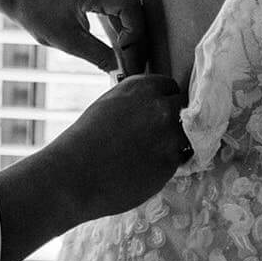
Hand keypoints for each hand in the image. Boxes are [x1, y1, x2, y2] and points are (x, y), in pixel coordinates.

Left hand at [0, 0, 146, 75]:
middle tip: (133, 69)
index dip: (136, 35)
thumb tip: (123, 73)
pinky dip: (125, 28)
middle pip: (134, 10)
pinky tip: (122, 49)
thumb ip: (98, 56)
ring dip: (132, 36)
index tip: (128, 59)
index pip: (130, 7)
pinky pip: (123, 7)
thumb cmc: (39, 14)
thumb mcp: (67, 41)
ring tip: (129, 63)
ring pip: (131, 10)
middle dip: (136, 42)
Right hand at [49, 74, 189, 219]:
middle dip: (172, 119)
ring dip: (174, 142)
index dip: (163, 101)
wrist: (76, 173)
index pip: (171, 87)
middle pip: (182, 108)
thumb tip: (151, 107)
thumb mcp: (110, 104)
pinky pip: (179, 159)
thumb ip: (136, 101)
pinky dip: (168, 163)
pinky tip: (147, 168)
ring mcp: (169, 135)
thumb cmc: (85, 139)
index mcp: (143, 87)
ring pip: (186, 135)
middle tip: (155, 135)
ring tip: (151, 154)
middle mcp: (161, 106)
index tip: (156, 113)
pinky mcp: (171, 163)